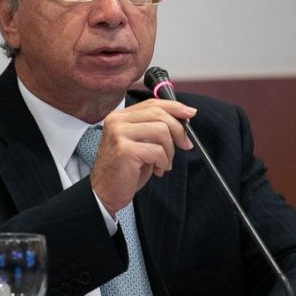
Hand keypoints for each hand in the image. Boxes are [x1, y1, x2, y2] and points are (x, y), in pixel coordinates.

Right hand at [90, 99, 195, 213]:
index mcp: (120, 116)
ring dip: (170, 150)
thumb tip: (184, 118)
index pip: (152, 103)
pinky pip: (157, 151)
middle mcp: (117, 121)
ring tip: (164, 163)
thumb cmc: (125, 170)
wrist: (105, 192)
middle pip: (159, 113)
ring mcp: (119, 134)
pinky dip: (163, 162)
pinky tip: (157, 170)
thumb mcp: (141, 143)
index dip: (175, 107)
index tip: (190, 114)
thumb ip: (155, 128)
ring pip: (161, 131)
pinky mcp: (124, 149)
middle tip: (184, 145)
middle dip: (178, 130)